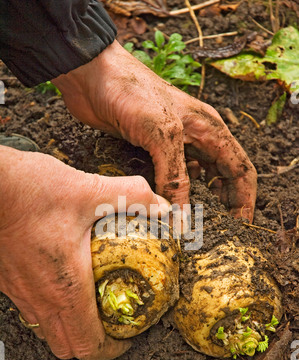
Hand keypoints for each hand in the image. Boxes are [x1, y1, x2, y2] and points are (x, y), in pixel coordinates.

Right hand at [0, 146, 168, 359]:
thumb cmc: (30, 192)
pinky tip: (58, 280)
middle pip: (66, 347)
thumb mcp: (90, 191)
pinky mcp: (5, 279)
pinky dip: (48, 307)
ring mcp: (18, 291)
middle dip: (92, 344)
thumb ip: (132, 197)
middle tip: (110, 325)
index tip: (127, 339)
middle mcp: (39, 298)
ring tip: (87, 306)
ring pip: (45, 330)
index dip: (113, 349)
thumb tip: (159, 205)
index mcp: (65, 287)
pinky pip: (28, 308)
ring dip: (68, 326)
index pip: (89, 344)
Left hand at [52, 40, 256, 221]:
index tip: (240, 226)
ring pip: (196, 180)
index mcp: (210, 130)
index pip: (240, 169)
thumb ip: (175, 175)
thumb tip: (182, 216)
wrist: (92, 77)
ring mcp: (174, 146)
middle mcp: (197, 139)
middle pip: (221, 178)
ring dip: (197, 202)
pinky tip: (166, 209)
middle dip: (224, 205)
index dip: (244, 199)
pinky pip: (169, 179)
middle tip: (218, 232)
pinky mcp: (151, 151)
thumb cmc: (132, 92)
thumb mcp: (162, 134)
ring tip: (193, 226)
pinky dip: (171, 196)